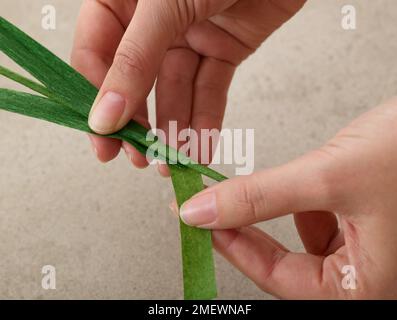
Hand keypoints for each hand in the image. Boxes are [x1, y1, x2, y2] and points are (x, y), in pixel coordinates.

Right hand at [71, 0, 305, 172]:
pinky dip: (207, 120)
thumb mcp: (163, 4)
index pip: (96, 56)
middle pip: (135, 82)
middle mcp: (153, 23)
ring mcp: (189, 37)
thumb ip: (134, 59)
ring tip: (171, 163)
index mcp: (123, 1)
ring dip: (174, 130)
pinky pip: (211, 90)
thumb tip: (104, 114)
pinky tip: (199, 149)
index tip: (104, 138)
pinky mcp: (224, 49)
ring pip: (176, 92)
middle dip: (138, 123)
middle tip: (138, 157)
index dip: (97, 100)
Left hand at [177, 97, 396, 298]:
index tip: (203, 224)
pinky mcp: (369, 223)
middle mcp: (371, 274)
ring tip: (275, 192)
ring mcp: (371, 249)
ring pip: (306, 241)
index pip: (279, 278)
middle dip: (253, 231)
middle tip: (217, 209)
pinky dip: (307, 203)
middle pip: (290, 264)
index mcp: (366, 286)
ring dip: (282, 214)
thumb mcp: (328, 176)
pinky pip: (324, 221)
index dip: (235, 248)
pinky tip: (312, 186)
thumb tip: (205, 211)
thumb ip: (261, 197)